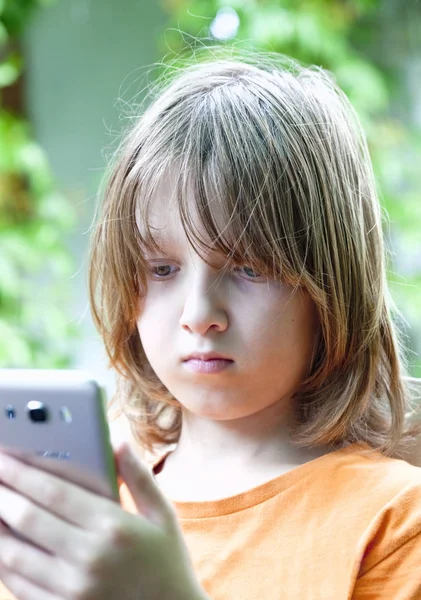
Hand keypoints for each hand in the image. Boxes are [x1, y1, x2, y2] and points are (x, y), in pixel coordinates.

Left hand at [0, 444, 206, 599]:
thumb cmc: (167, 562)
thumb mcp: (163, 515)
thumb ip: (139, 476)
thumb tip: (117, 442)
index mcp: (112, 527)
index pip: (54, 493)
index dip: (22, 473)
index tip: (3, 457)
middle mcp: (88, 558)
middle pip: (27, 519)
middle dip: (1, 493)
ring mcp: (71, 590)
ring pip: (14, 554)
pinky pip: (18, 585)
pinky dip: (3, 561)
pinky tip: (2, 542)